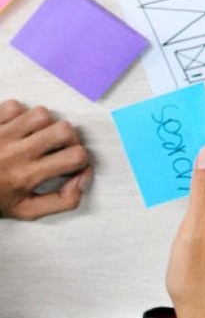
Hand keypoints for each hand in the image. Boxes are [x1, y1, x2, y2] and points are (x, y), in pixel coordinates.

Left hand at [0, 100, 91, 220]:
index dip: (81, 161)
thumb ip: (63, 200)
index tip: (71, 166)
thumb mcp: (27, 211)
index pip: (75, 157)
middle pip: (64, 130)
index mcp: (26, 177)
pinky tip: (17, 130)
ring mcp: (1, 135)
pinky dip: (20, 115)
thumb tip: (82, 179)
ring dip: (46, 124)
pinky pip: (14, 106)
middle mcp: (15, 153)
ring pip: (42, 114)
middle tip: (59, 149)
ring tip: (37, 137)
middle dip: (69, 138)